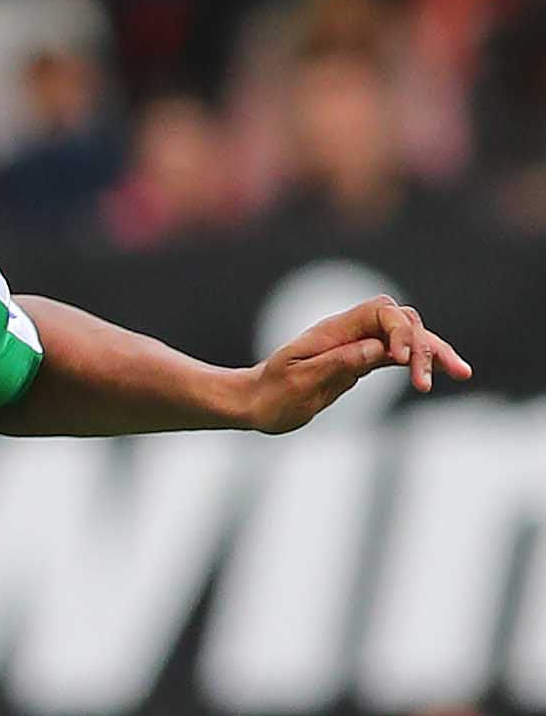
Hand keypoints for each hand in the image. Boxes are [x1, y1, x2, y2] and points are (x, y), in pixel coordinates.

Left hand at [244, 295, 470, 433]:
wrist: (254, 403)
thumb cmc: (271, 395)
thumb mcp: (300, 382)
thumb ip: (339, 363)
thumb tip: (379, 350)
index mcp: (332, 332)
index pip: (380, 312)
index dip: (399, 330)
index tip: (401, 360)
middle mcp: (348, 333)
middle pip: (400, 321)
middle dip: (424, 343)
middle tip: (431, 379)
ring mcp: (356, 345)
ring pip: (405, 337)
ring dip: (433, 352)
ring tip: (462, 373)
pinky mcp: (360, 361)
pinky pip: (397, 355)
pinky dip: (420, 363)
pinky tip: (438, 375)